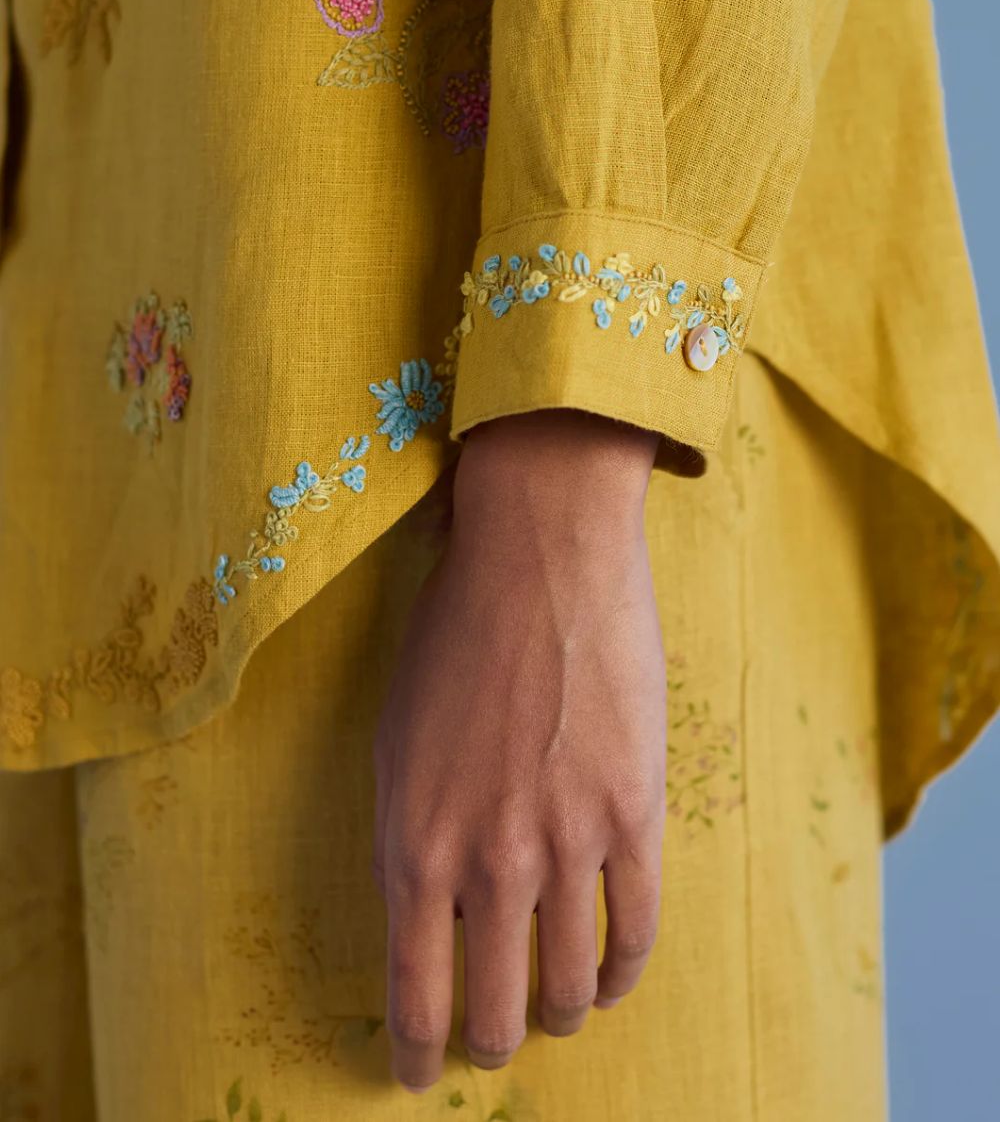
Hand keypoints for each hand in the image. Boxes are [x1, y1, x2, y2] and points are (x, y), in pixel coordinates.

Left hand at [372, 409, 665, 1091]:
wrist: (540, 556)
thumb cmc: (455, 633)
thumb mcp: (397, 740)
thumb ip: (413, 834)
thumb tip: (431, 912)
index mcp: (414, 842)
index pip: (413, 992)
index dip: (414, 1051)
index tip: (414, 1072)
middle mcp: (487, 860)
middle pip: (491, 1007)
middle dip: (485, 1043)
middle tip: (486, 1046)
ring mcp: (567, 842)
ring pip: (566, 985)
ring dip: (555, 1016)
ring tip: (550, 1016)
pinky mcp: (633, 815)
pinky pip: (635, 933)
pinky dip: (618, 973)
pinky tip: (606, 978)